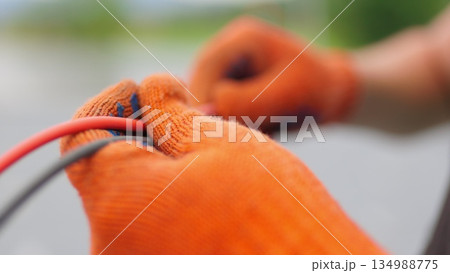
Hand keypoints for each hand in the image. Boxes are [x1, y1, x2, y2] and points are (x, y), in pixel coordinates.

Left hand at [61, 74, 382, 253]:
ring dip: (157, 169)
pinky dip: (167, 201)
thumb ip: (167, 110)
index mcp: (118, 204)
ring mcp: (134, 266)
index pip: (83, 138)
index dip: (111, 103)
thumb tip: (148, 91)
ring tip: (204, 158)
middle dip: (141, 136)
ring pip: (131, 200)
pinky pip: (148, 229)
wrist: (309, 268)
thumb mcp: (218, 140)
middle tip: (183, 119)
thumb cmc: (272, 207)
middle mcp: (112, 247)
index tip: (140, 90)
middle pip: (109, 171)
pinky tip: (205, 193)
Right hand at [190, 16, 358, 128]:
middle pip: (200, 82)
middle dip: (213, 111)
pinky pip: (216, 106)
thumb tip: (208, 110)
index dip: (203, 98)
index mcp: (244, 38)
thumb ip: (248, 103)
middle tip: (234, 134)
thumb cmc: (315, 91)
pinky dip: (229, 120)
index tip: (213, 129)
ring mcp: (227, 65)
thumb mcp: (288, 96)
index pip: (207, 67)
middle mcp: (229, 47)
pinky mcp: (228, 82)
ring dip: (222, 117)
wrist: (329, 93)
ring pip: (206, 98)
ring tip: (251, 128)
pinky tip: (251, 124)